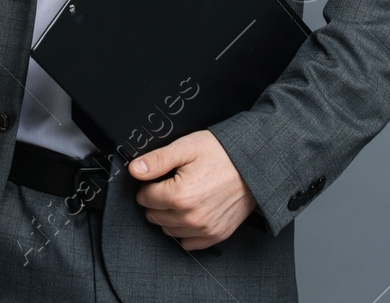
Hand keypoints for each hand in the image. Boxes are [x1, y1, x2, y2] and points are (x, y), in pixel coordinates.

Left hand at [129, 129, 256, 249]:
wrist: (254, 164)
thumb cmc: (222, 153)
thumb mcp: (186, 147)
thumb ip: (157, 160)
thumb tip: (134, 170)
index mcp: (180, 195)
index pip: (144, 197)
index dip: (149, 184)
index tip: (162, 176)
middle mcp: (191, 217)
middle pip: (153, 215)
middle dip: (157, 200)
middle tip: (173, 183)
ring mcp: (204, 229)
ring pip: (168, 230)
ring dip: (169, 215)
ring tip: (185, 196)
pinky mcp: (216, 235)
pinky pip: (187, 243)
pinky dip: (185, 230)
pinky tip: (192, 211)